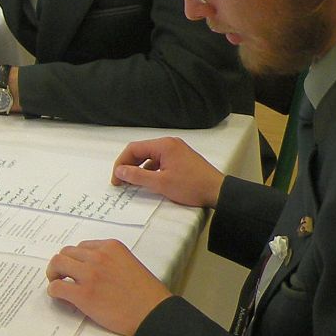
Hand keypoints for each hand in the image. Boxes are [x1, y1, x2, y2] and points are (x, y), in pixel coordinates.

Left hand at [45, 239, 169, 335]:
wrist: (154, 315)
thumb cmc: (148, 296)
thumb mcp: (130, 265)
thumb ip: (110, 262)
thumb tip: (92, 271)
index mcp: (111, 247)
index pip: (82, 247)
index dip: (77, 259)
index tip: (77, 270)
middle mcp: (98, 256)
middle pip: (66, 252)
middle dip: (62, 265)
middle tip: (63, 277)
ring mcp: (90, 274)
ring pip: (57, 263)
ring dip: (54, 274)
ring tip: (59, 285)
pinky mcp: (83, 295)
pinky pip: (57, 287)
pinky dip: (54, 292)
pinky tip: (61, 298)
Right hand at [109, 137, 223, 209]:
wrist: (218, 192)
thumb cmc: (191, 186)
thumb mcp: (161, 183)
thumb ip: (137, 176)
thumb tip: (119, 170)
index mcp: (164, 145)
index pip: (134, 149)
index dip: (121, 163)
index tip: (116, 179)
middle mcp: (170, 143)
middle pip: (141, 151)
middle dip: (129, 165)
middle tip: (121, 182)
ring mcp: (177, 150)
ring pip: (151, 156)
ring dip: (140, 168)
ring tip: (133, 183)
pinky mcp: (182, 158)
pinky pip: (161, 161)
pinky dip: (152, 170)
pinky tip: (150, 181)